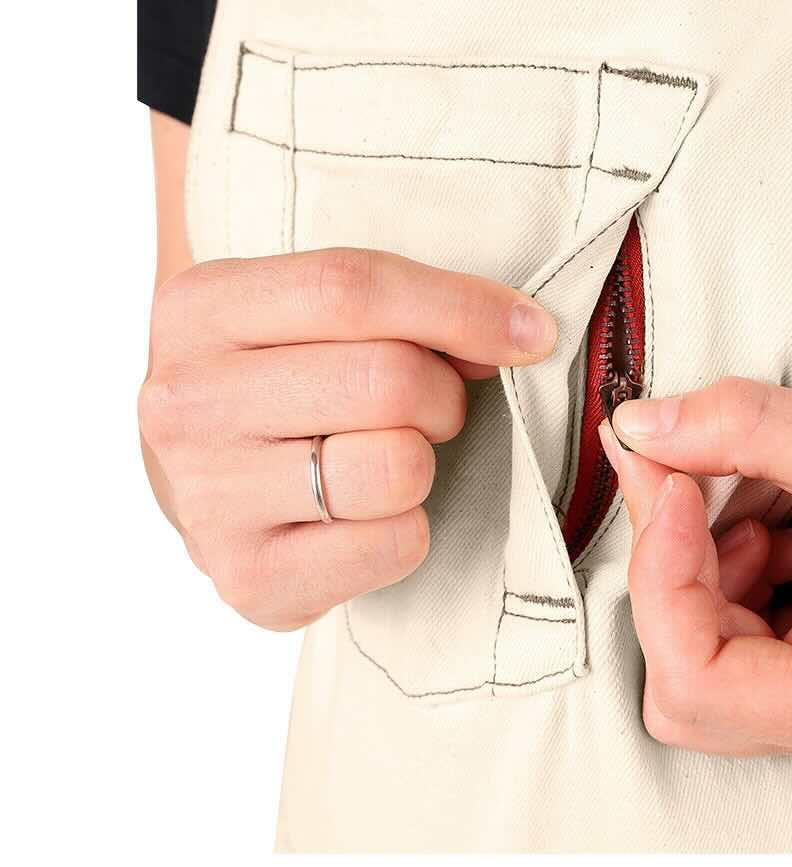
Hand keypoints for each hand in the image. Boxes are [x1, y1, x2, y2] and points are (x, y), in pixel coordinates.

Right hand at [139, 248, 556, 629]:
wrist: (206, 477)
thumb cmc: (284, 379)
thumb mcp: (310, 314)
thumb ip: (399, 304)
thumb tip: (520, 333)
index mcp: (200, 309)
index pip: (352, 287)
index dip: (461, 307)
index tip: (531, 331)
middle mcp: (186, 404)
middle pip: (387, 381)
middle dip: (443, 394)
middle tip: (433, 407)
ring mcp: (208, 498)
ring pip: (395, 467)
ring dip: (425, 461)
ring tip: (395, 456)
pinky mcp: (248, 578)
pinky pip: (394, 542)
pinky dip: (410, 526)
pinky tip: (373, 514)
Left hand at [601, 377, 791, 794]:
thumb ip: (744, 431)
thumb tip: (641, 427)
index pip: (692, 677)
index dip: (658, 572)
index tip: (666, 482)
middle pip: (684, 670)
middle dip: (677, 564)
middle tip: (686, 472)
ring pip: (701, 646)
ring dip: (705, 556)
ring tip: (756, 488)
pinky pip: (735, 632)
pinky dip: (732, 565)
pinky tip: (773, 517)